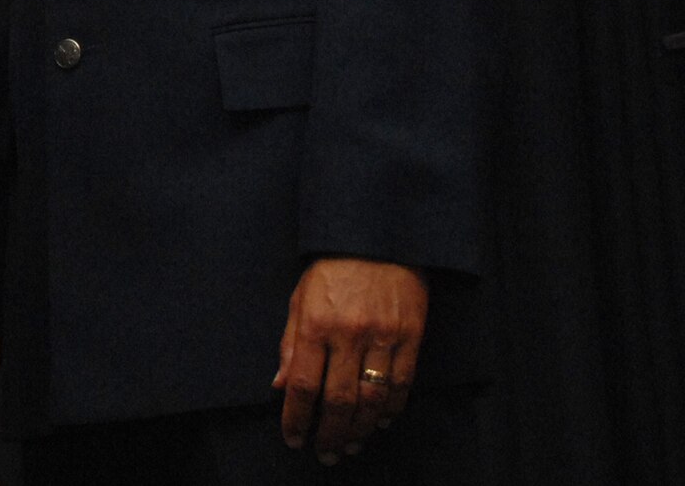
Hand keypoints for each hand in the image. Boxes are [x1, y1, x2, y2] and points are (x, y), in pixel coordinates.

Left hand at [274, 257, 427, 462]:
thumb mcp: (299, 300)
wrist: (376, 238)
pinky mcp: (410, 335)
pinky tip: (380, 421)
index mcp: (314, 324)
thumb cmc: (331, 269)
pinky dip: (391, 408)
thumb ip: (290, 345)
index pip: (303, 385)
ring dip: (360, 429)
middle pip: (338, 400)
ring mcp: (382, 336)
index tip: (293, 438)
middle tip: (325, 453)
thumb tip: (280, 386)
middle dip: (329, 433)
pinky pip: (402, 383)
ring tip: (350, 444)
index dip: (296, 418)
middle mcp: (348, 334)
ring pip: (372, 398)